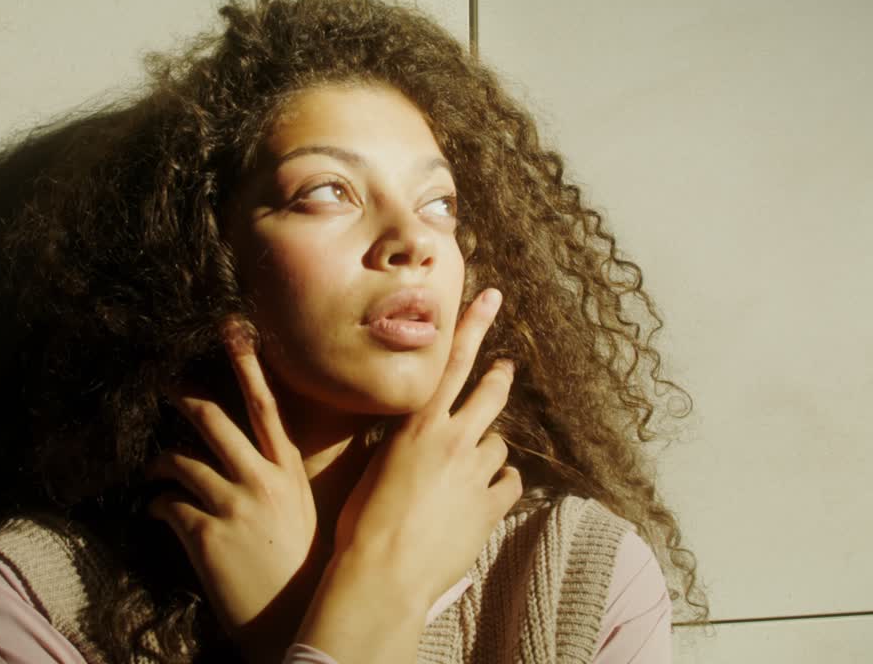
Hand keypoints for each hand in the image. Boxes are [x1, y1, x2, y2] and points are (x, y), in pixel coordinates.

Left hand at [146, 320, 319, 662]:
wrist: (290, 622)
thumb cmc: (297, 567)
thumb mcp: (299, 511)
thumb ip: (277, 477)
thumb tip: (247, 454)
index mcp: (288, 472)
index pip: (266, 405)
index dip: (247, 364)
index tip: (231, 329)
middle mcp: (262, 481)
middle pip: (214, 419)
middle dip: (182, 396)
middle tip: (161, 385)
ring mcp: (233, 506)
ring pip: (182, 460)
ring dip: (160, 460)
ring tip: (154, 466)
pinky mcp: (205, 535)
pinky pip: (167, 504)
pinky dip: (157, 504)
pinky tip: (158, 513)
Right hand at [330, 287, 520, 610]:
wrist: (382, 573)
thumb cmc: (361, 521)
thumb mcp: (372, 467)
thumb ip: (397, 442)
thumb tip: (408, 434)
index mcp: (418, 426)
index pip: (452, 363)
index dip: (473, 326)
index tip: (492, 299)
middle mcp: (452, 441)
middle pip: (490, 394)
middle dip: (499, 377)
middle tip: (505, 368)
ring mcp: (476, 474)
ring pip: (499, 444)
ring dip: (489, 449)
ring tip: (473, 464)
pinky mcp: (491, 507)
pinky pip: (510, 483)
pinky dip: (501, 485)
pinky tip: (487, 494)